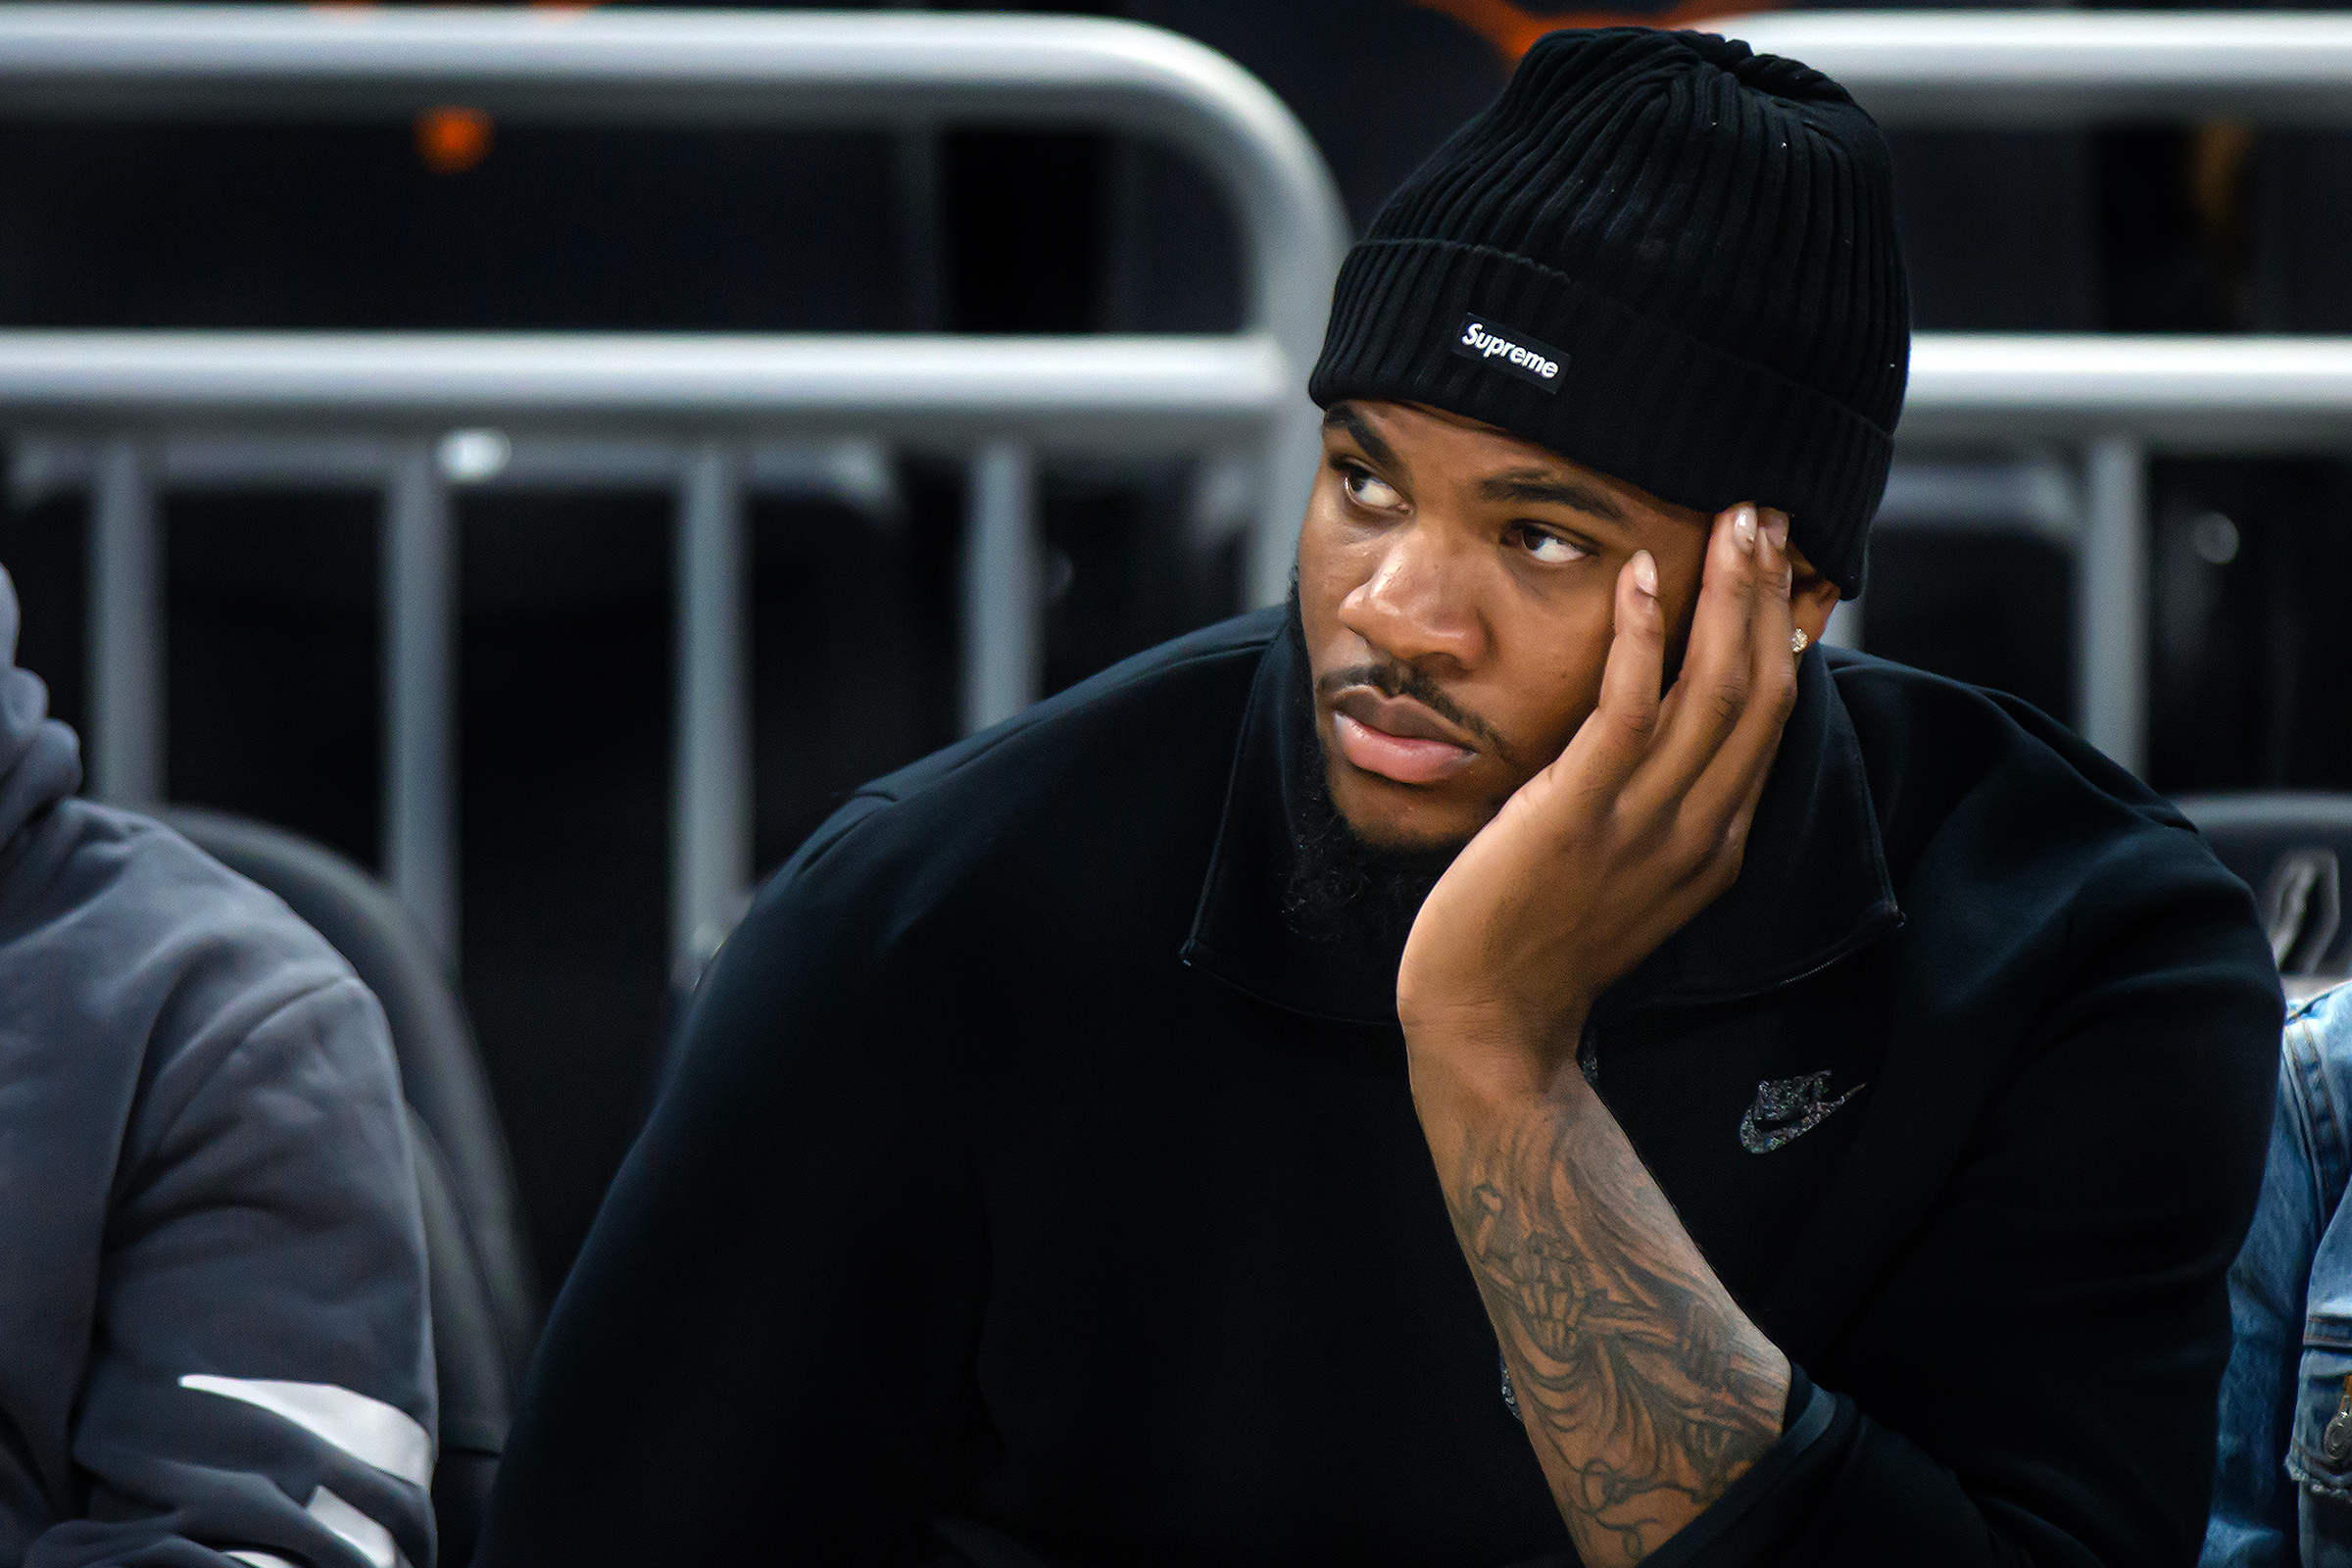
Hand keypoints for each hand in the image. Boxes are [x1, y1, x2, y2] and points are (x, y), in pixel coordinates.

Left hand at [1396, 502, 1799, 1101]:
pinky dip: (1639, 637)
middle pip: (1761, 690)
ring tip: (1730, 521)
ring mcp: (1641, 824)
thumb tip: (1655, 719)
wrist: (1487, 1020)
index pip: (1774, 718)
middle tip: (1766, 513)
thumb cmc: (1538, 938)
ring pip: (1711, 690)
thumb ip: (1658, 803)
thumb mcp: (1625, 868)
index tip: (1787, 564)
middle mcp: (1698, 830)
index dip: (1786, 634)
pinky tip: (1640, 575)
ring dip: (1725, 596)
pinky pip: (1625, 710)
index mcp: (1716, 841)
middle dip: (1769, 595)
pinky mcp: (1576, 816)